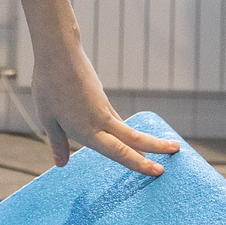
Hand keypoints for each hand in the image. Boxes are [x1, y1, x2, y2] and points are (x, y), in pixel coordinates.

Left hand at [31, 44, 181, 175]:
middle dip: (156, 147)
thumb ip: (58, 142)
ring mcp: (103, 108)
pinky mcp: (101, 98)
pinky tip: (124, 135)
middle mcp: (100, 122)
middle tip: (177, 152)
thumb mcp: (48, 119)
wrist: (59, 54)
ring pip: (127, 129)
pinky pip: (116, 119)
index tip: (158, 171)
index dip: (139, 163)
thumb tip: (61, 164)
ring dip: (145, 140)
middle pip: (134, 139)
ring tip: (162, 147)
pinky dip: (125, 131)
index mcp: (87, 131)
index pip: (119, 152)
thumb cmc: (49, 87)